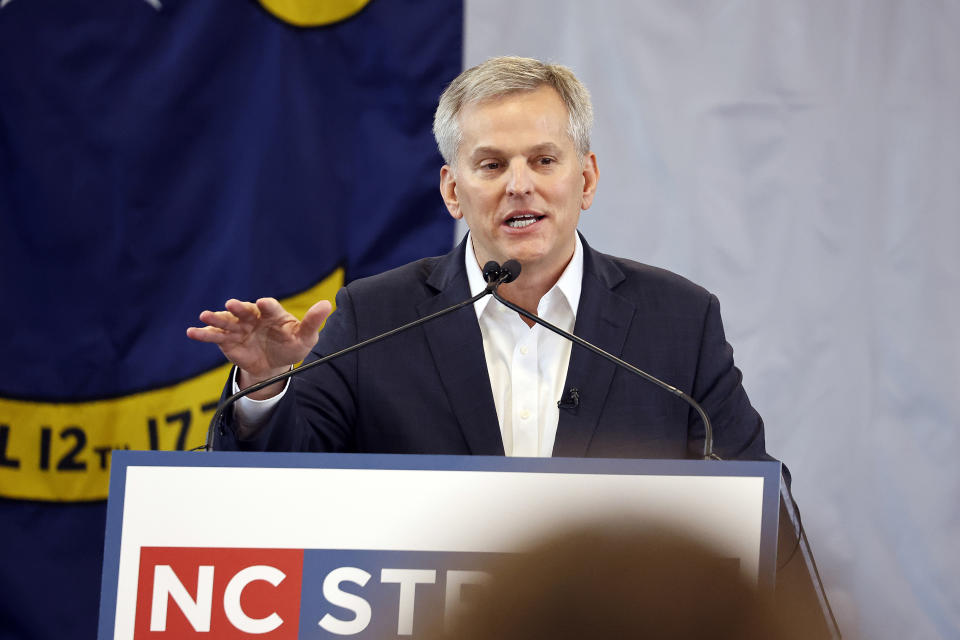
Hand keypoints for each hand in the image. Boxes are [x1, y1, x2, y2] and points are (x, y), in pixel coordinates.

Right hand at [186, 298, 332, 390]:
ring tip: (205, 316)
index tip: (264, 303)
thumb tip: (328, 304)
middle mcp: (253, 317)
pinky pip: (214, 336)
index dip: (267, 305)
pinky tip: (192, 332)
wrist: (275, 364)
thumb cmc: (291, 345)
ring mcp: (239, 328)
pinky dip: (203, 334)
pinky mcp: (227, 340)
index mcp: (272, 313)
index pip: (270, 307)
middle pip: (244, 311)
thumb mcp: (305, 336)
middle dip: (238, 308)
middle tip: (231, 305)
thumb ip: (313, 321)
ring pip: (226, 322)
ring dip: (215, 318)